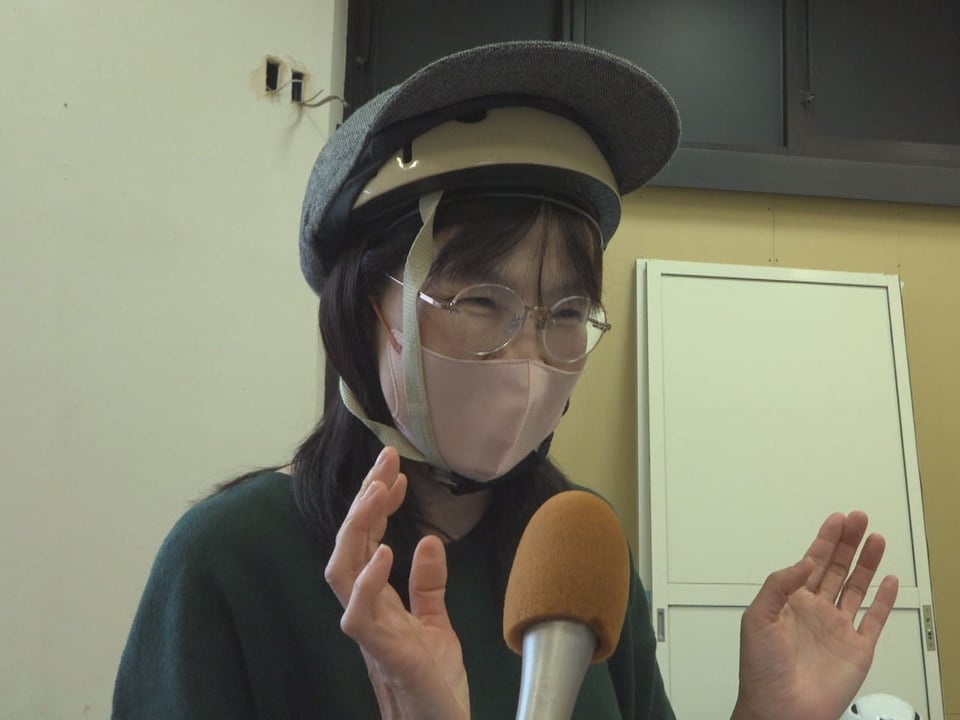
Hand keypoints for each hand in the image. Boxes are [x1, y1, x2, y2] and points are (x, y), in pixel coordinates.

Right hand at [324, 446, 469, 719]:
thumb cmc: (434, 684)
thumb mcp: (436, 624)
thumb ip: (428, 585)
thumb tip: (427, 540)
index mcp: (378, 601)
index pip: (367, 540)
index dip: (375, 504)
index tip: (397, 471)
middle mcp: (366, 610)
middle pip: (349, 545)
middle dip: (363, 500)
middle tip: (386, 461)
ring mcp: (370, 631)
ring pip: (342, 571)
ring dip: (359, 527)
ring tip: (379, 491)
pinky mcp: (383, 653)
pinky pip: (359, 616)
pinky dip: (368, 582)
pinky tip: (385, 551)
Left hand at [732, 511, 898, 719]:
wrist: (780, 710)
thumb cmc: (761, 669)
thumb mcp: (757, 618)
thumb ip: (779, 584)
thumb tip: (805, 561)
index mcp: (791, 601)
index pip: (811, 562)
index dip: (824, 540)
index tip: (837, 519)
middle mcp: (816, 611)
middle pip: (836, 568)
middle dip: (848, 542)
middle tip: (859, 518)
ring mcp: (837, 629)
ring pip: (856, 588)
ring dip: (867, 564)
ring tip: (876, 539)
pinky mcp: (857, 649)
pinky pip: (874, 619)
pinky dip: (883, 600)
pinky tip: (889, 581)